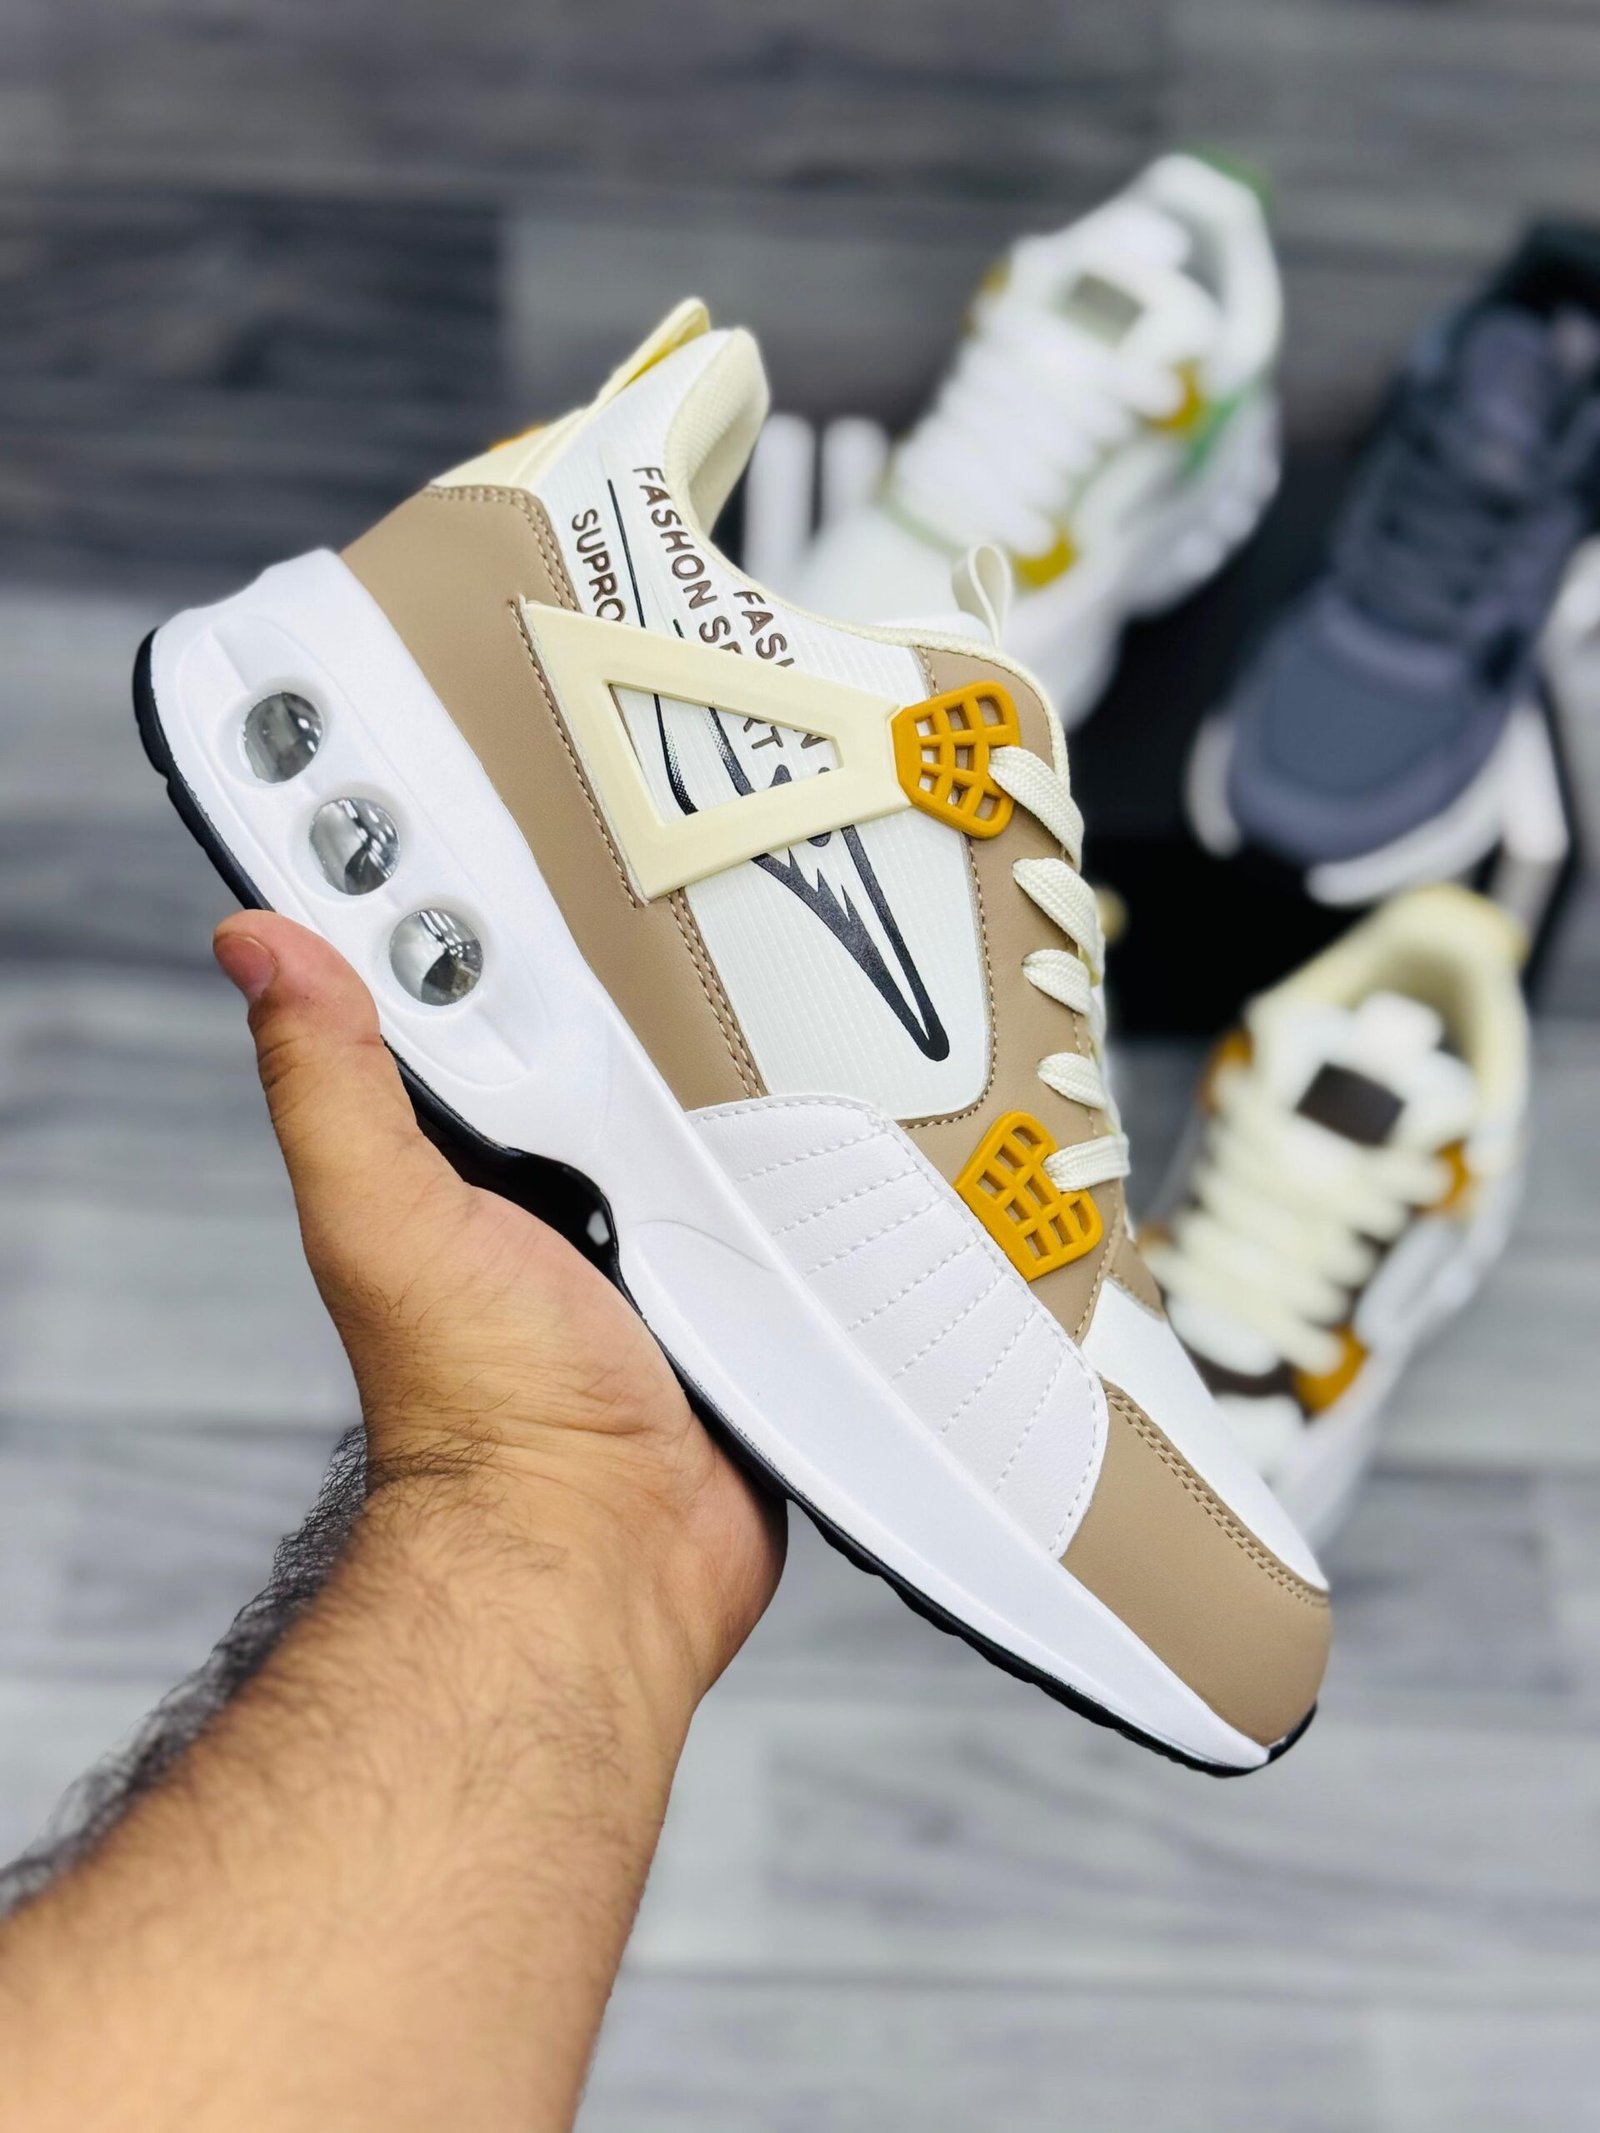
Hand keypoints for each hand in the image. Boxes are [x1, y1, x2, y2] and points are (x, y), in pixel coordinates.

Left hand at [214, 910, 784, 1706]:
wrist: (609, 1547)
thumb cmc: (488, 1410)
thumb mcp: (389, 1217)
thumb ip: (334, 1086)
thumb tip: (256, 949)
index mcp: (478, 1151)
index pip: (475, 992)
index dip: (475, 904)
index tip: (492, 806)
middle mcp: (567, 1183)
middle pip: (611, 1033)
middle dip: (639, 957)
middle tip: (670, 854)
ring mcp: (665, 1229)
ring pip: (711, 1103)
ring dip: (743, 1049)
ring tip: (772, 951)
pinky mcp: (747, 1278)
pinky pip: (783, 1189)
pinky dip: (809, 1152)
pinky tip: (842, 1098)